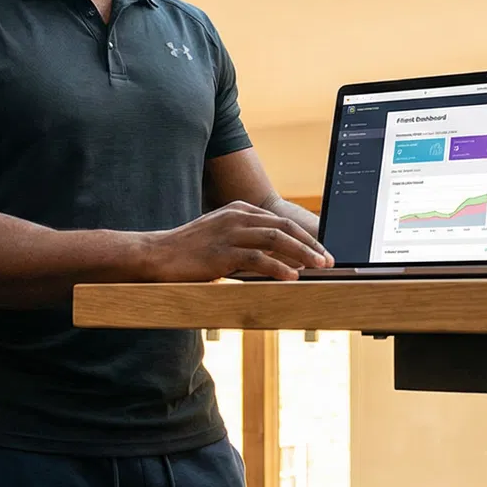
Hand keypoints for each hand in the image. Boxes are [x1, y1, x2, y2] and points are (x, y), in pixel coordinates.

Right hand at [144, 202, 333, 281]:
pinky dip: (278, 267)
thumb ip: (246, 239)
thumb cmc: (189, 250)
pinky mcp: (221, 253)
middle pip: (284, 227)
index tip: (321, 251)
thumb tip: (278, 256)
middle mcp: (236, 217)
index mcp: (238, 210)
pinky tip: (292, 277)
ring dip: (302, 254)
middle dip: (310, 244)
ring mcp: (229, 233)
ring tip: (319, 267)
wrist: (157, 255)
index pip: (280, 221)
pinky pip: (257, 259)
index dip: (305, 236)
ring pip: (276, 239)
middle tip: (329, 259)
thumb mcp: (220, 236)